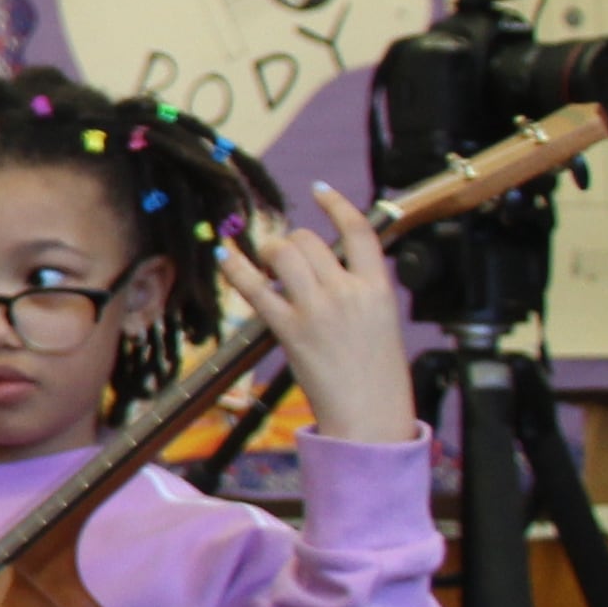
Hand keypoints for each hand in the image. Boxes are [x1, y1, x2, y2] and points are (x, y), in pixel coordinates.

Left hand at [217, 184, 416, 447]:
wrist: (370, 416)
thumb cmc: (378, 375)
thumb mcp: (382, 322)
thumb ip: (359, 290)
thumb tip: (327, 268)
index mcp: (379, 288)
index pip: (360, 232)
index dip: (338, 206)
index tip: (319, 191)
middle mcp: (348, 292)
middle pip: (309, 241)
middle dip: (292, 243)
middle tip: (288, 261)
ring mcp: (317, 309)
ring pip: (283, 253)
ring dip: (269, 253)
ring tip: (270, 268)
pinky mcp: (289, 329)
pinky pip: (255, 287)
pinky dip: (236, 268)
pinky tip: (225, 255)